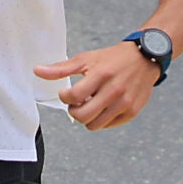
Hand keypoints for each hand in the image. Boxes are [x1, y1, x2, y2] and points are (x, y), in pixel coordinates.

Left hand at [34, 41, 160, 130]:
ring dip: (87, 118)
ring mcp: (125, 102)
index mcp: (101, 75)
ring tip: (89, 104)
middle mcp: (115, 90)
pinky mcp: (132, 111)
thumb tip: (37, 71)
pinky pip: (108, 125)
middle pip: (83, 116)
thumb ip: (60, 68)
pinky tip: (102, 107)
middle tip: (76, 103)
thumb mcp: (86, 59)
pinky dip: (101, 119)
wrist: (145, 58)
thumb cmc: (112, 59)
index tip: (67, 92)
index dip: (65, 97)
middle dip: (74, 111)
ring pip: (95, 125)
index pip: (74, 96)